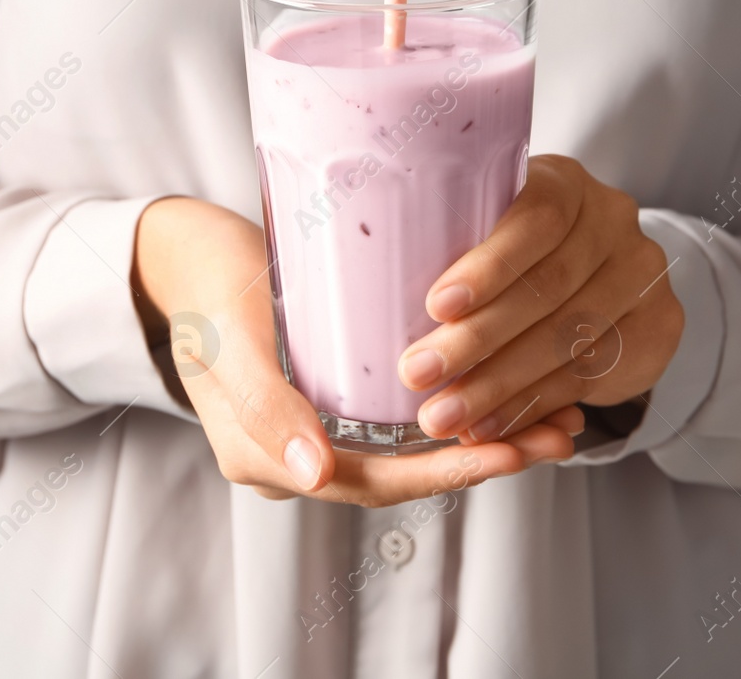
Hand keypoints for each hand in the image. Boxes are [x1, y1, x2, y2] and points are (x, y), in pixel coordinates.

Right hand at [133, 196, 581, 506]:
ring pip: (412, 448)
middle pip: (405, 473)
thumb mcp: (228, 343)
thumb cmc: (204, 291)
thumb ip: (264, 409)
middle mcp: (302, 456)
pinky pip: (406, 418)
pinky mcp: (340, 396)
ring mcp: (322, 428)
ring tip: (556, 419)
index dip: (444, 471)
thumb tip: (315, 474)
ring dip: (484, 435)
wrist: (184, 257)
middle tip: (556, 435)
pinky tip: (513, 385)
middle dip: (484, 456)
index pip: (373, 482)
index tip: (506, 452)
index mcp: (269, 459)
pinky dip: (461, 405)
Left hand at [396, 155, 684, 445]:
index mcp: (566, 183)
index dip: (490, 264)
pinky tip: (489, 428)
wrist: (599, 272)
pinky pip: (590, 378)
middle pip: (549, 288)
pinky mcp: (658, 328)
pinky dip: (532, 408)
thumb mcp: (481, 224)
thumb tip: (348, 271)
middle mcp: (614, 221)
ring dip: (499, 387)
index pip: (537, 217)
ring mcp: (643, 276)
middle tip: (418, 375)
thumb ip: (441, 235)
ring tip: (443, 416)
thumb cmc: (508, 246)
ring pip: (568, 341)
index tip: (436, 305)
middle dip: (478, 340)